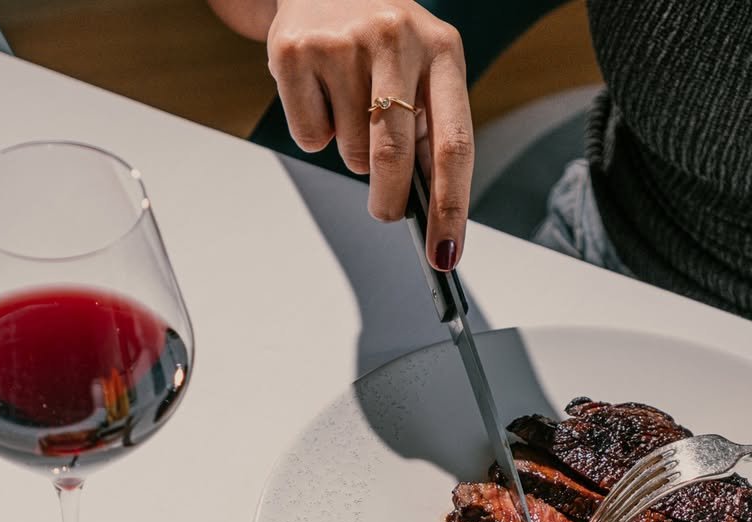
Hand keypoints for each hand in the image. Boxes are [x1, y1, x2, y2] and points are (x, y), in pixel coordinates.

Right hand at [267, 0, 472, 269]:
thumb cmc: (384, 42)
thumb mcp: (423, 69)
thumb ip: (431, 130)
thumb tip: (431, 213)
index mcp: (443, 50)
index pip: (455, 144)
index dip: (451, 207)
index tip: (445, 253)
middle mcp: (397, 38)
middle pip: (393, 158)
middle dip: (389, 202)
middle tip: (385, 211)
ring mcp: (343, 42)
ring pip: (350, 152)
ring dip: (351, 154)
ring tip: (350, 109)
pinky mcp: (296, 51)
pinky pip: (310, 136)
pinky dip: (315, 134)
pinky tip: (320, 96)